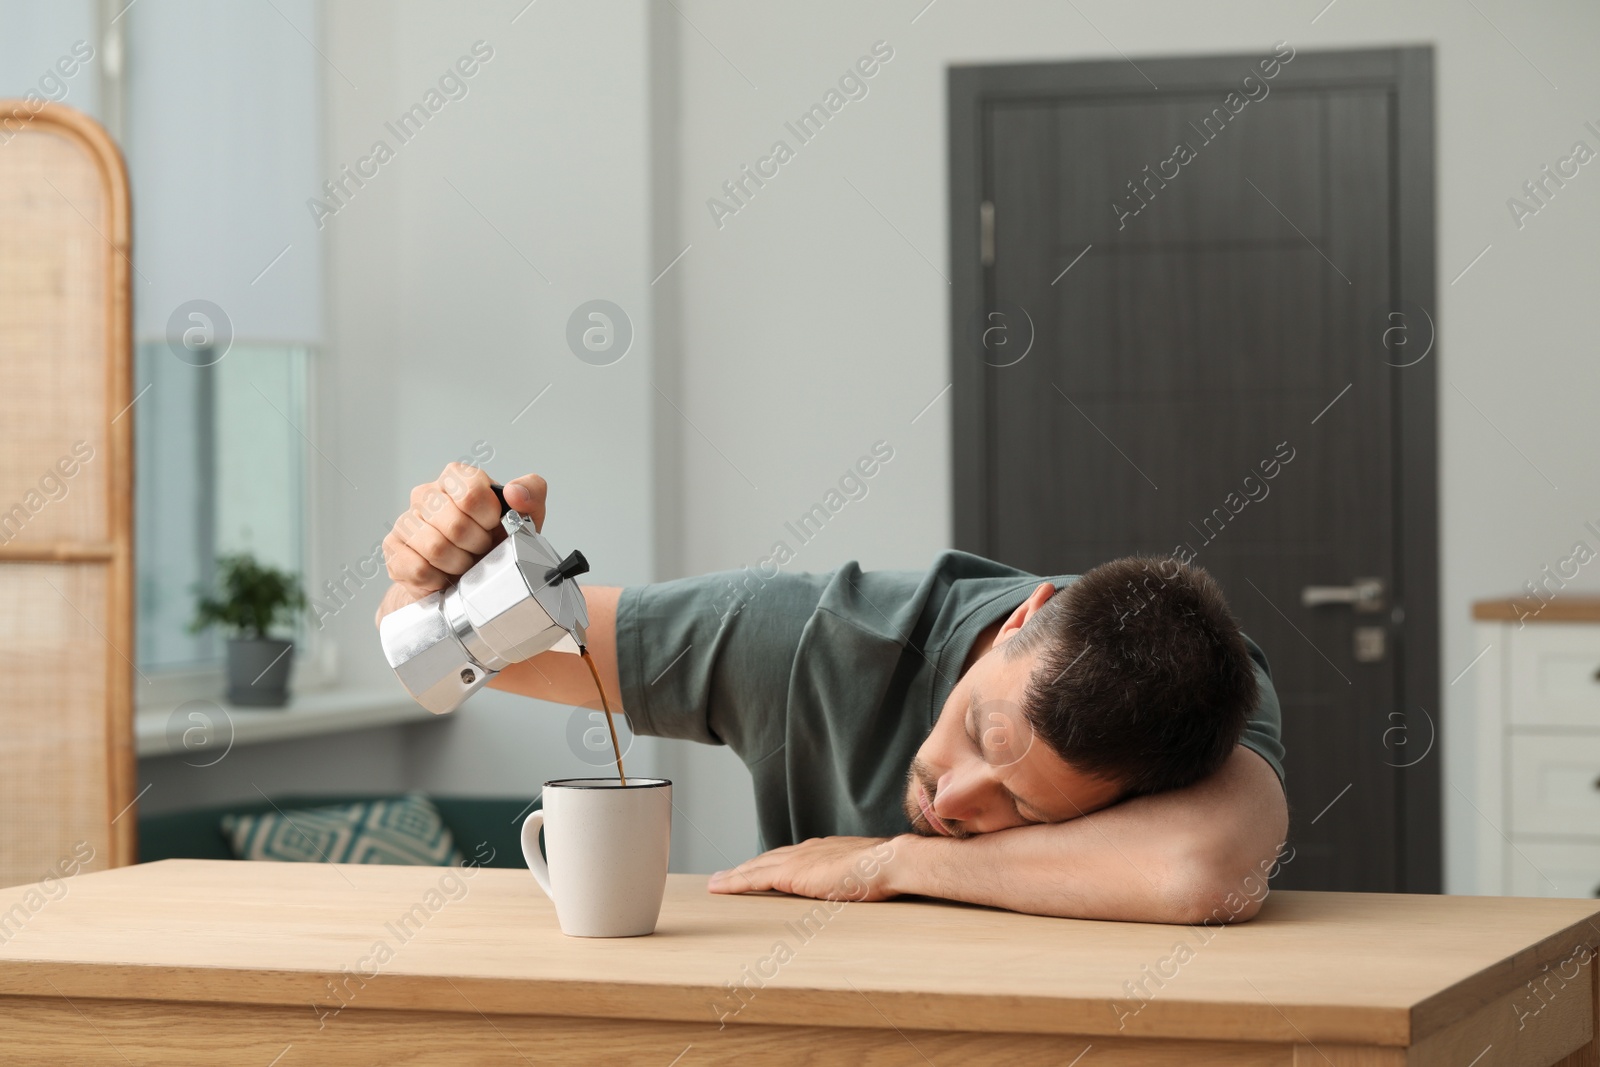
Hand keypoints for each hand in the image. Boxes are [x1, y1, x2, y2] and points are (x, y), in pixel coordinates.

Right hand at [377, 464, 546, 616]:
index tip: (494, 527)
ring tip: (466, 563)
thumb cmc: (494, 541)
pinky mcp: (393, 549)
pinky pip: (418, 568)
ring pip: (435, 548)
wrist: (467, 576)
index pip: (471, 492)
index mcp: (457, 477)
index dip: (489, 517)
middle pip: (455, 524)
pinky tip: (446, 576)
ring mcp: (405, 521)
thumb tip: (515, 493)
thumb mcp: (524, 516)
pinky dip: (439, 579)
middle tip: (481, 550)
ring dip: (459, 564)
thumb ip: (530, 493)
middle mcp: (426, 494)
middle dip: (477, 546)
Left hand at [707, 837, 900, 901]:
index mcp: (824, 850)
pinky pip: (754, 878)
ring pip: (755, 867)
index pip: (790, 858)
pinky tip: (720, 888)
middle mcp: (806, 850)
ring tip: (716, 883)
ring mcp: (797, 860)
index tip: (760, 869)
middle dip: (746, 867)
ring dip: (734, 875)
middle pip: (767, 860)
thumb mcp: (866, 875)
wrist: (888, 862)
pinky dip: (734, 882)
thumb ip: (855, 879)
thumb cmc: (886, 872)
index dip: (771, 864)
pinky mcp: (790, 873)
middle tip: (725, 876)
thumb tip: (860, 889)